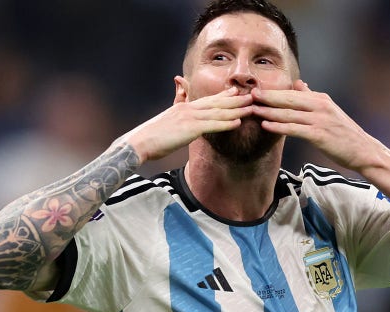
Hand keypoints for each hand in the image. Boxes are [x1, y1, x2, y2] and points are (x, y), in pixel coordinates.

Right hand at [115, 85, 253, 163]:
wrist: (138, 143)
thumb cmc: (151, 136)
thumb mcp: (166, 118)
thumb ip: (175, 106)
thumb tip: (178, 96)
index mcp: (183, 107)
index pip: (207, 100)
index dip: (223, 95)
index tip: (236, 90)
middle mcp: (188, 109)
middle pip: (216, 103)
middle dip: (235, 99)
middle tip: (251, 95)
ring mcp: (189, 118)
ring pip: (217, 112)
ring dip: (236, 110)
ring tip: (251, 107)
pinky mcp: (189, 129)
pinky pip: (211, 125)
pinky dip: (226, 123)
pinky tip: (238, 123)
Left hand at [251, 80, 382, 170]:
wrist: (363, 151)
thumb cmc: (345, 134)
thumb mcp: (330, 111)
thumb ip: (312, 97)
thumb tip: (299, 84)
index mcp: (321, 99)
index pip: (292, 93)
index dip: (274, 92)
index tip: (257, 90)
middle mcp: (320, 106)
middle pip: (288, 99)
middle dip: (267, 97)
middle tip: (249, 95)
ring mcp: (320, 120)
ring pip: (289, 113)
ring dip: (268, 111)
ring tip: (252, 109)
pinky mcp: (319, 134)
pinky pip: (294, 128)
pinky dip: (279, 126)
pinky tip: (266, 125)